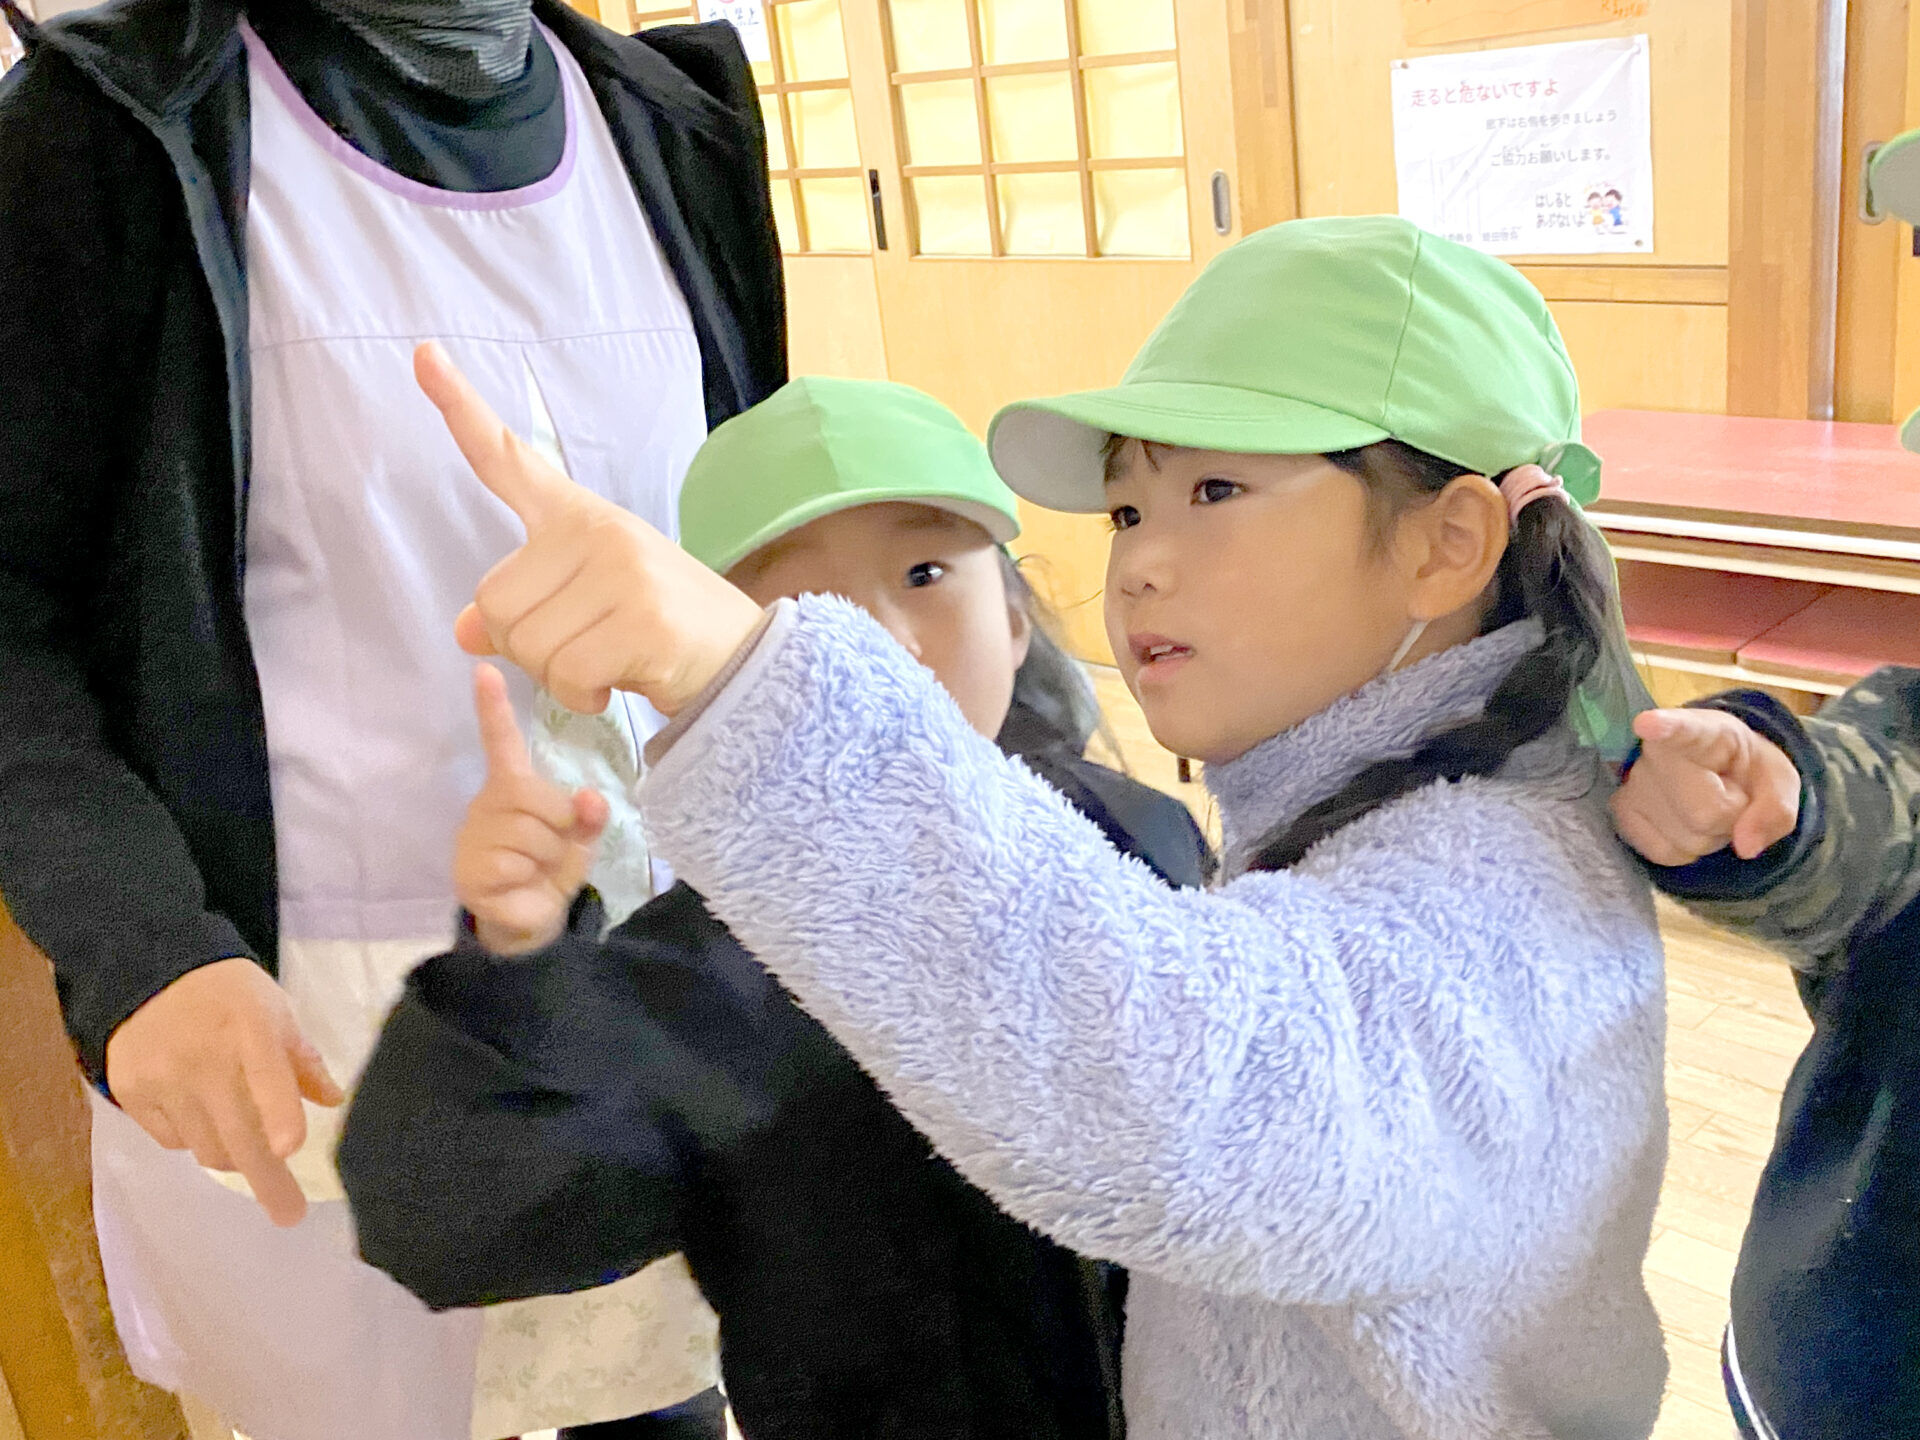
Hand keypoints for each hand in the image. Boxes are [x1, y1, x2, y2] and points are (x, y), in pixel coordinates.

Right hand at [105, 959, 342, 1226]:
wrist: (151, 974)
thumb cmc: (229, 995)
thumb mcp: (275, 1011)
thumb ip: (303, 1058)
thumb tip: (333, 1101)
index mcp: (250, 1029)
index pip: (266, 1077)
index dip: (278, 1113)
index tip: (289, 1148)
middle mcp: (203, 1058)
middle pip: (237, 1134)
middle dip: (267, 1182)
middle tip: (290, 1215)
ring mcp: (162, 1079)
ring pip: (206, 1148)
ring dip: (234, 1157)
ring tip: (248, 1145)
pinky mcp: (131, 1093)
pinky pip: (172, 1140)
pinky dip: (195, 1139)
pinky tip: (201, 1113)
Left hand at [415, 343, 764, 716]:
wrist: (745, 659)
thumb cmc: (656, 632)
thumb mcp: (583, 609)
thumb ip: (523, 609)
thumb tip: (466, 631)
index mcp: (579, 517)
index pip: (508, 460)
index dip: (460, 409)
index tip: (424, 355)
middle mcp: (598, 531)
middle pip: (494, 602)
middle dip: (524, 647)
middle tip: (580, 650)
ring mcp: (623, 571)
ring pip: (526, 644)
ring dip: (555, 677)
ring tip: (604, 665)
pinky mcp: (643, 619)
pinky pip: (566, 675)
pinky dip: (582, 697)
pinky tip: (614, 686)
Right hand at [457, 663, 608, 953]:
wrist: (529, 920)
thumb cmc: (551, 867)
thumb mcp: (580, 839)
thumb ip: (588, 817)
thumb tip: (591, 797)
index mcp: (512, 787)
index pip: (501, 742)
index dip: (492, 707)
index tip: (484, 669)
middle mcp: (487, 803)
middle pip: (535, 796)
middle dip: (558, 826)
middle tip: (552, 847)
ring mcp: (473, 835)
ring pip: (530, 833)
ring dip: (547, 856)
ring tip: (536, 868)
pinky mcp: (468, 868)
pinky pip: (512, 862)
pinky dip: (527, 877)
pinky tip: (518, 883)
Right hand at [1611, 707, 1800, 866]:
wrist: (1716, 777)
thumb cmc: (1745, 771)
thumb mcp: (1779, 782)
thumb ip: (1776, 810)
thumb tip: (1745, 847)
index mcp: (1705, 732)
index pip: (1683, 730)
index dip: (1664, 728)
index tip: (1647, 724)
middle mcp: (1657, 752)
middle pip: (1704, 813)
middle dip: (1729, 819)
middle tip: (1730, 800)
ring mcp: (1633, 783)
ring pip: (1686, 840)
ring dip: (1708, 837)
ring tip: (1706, 810)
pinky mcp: (1620, 813)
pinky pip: (1665, 853)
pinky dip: (1684, 850)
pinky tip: (1683, 824)